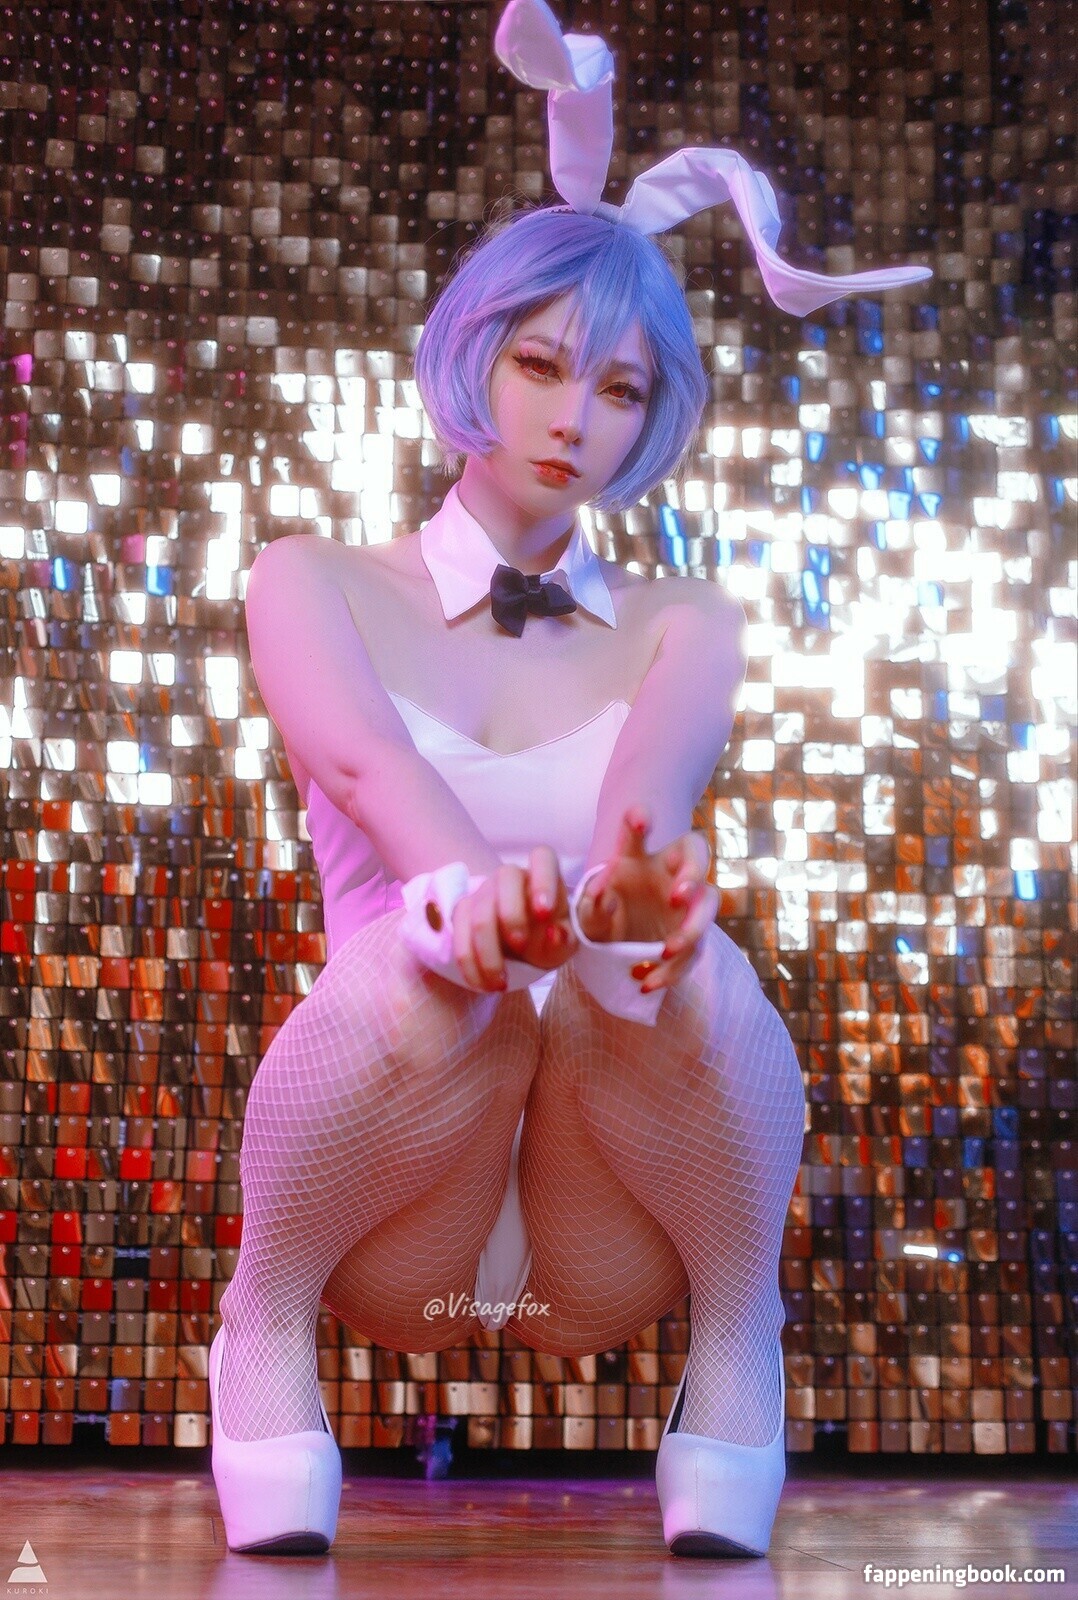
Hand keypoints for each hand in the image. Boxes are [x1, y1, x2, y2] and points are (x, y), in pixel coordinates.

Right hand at [452, 846, 577, 990]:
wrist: (525, 947)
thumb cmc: (549, 938)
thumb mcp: (563, 944)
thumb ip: (564, 940)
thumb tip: (554, 933)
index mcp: (543, 874)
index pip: (542, 858)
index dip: (543, 881)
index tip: (546, 914)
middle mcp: (511, 876)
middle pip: (506, 877)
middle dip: (511, 913)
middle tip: (520, 945)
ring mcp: (484, 891)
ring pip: (479, 912)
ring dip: (487, 951)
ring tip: (500, 984)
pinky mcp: (463, 911)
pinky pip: (459, 933)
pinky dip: (469, 963)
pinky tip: (482, 985)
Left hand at [576, 805, 717, 992]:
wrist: (615, 942)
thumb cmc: (603, 911)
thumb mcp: (588, 906)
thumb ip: (591, 899)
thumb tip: (601, 896)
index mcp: (639, 856)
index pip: (640, 830)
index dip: (641, 820)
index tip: (639, 819)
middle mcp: (670, 872)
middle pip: (697, 856)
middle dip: (692, 874)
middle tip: (677, 896)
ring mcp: (687, 904)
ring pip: (707, 905)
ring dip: (692, 928)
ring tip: (665, 950)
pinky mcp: (691, 937)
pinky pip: (694, 951)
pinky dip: (674, 969)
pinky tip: (648, 982)